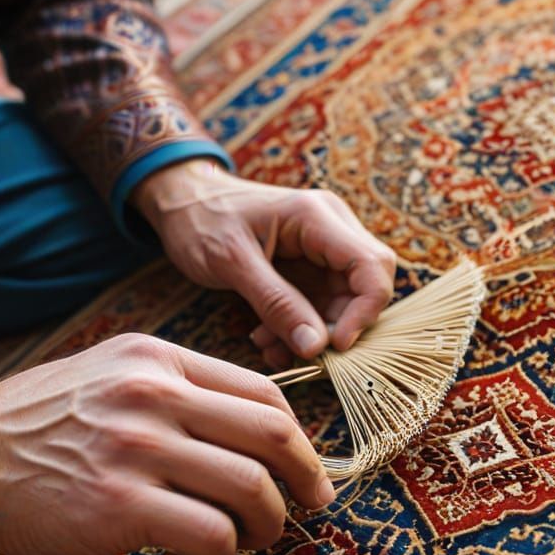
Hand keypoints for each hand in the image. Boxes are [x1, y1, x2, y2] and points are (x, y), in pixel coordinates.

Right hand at [0, 333, 334, 554]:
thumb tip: (252, 434)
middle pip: (273, 435)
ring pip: (252, 490)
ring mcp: (139, 447)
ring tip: (232, 545)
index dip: (299, 439)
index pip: (263, 393)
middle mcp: (155, 395)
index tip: (306, 473)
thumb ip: (177, 392)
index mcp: (158, 360)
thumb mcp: (110, 377)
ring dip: (262, 529)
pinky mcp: (123, 505)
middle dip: (306, 481)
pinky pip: (213, 537)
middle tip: (308, 511)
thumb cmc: (40, 429)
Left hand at [131, 160, 396, 369]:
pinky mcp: (311, 271)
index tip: (335, 346)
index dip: (365, 311)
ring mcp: (323, 251)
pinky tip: (267, 339)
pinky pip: (321, 308)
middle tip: (299, 351)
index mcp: (318, 216)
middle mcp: (332, 230)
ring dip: (313, 334)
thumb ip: (276, 303)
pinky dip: (299, 330)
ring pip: (344, 305)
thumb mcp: (232, 262)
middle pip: (365, 288)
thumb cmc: (201, 220)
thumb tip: (317, 348)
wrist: (180, 203)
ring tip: (269, 344)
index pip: (373, 266)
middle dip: (337, 327)